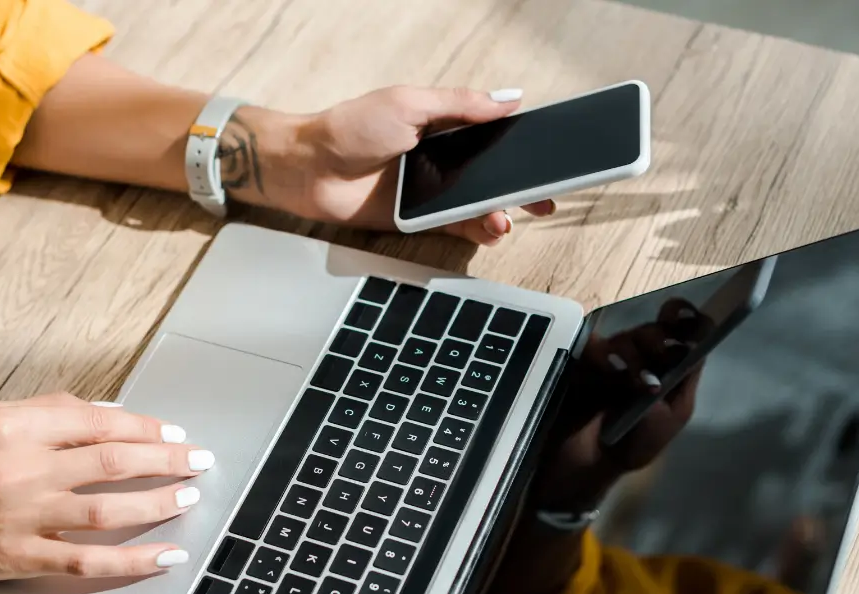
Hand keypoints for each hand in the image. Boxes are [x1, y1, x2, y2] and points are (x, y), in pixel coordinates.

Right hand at [0, 393, 211, 588]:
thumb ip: (50, 411)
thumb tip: (110, 413)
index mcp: (13, 426)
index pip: (98, 422)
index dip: (145, 426)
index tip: (173, 432)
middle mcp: (21, 468)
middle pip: (113, 462)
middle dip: (166, 460)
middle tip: (198, 461)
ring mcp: (23, 517)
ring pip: (108, 509)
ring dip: (158, 503)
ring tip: (189, 497)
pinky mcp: (21, 558)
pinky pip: (87, 560)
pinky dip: (133, 559)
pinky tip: (166, 555)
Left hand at [230, 87, 555, 244]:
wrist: (309, 169)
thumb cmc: (350, 128)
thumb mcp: (410, 104)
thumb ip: (461, 105)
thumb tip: (508, 98)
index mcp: (444, 125)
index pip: (493, 135)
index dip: (521, 146)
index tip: (549, 155)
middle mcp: (441, 159)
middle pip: (493, 175)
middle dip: (522, 187)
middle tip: (544, 197)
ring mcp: (431, 190)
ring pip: (478, 204)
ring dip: (498, 212)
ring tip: (506, 217)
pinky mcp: (418, 218)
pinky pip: (456, 225)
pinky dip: (475, 229)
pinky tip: (488, 228)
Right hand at [534, 299, 711, 509]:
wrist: (589, 466)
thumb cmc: (633, 444)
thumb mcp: (670, 417)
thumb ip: (680, 381)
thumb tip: (692, 346)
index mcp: (666, 367)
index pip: (680, 331)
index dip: (686, 318)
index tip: (692, 318)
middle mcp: (640, 357)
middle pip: (653, 329)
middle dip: (661, 339)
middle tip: (666, 356)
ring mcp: (610, 359)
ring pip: (625, 337)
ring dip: (636, 356)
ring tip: (641, 385)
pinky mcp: (581, 364)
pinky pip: (592, 347)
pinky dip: (605, 356)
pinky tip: (611, 373)